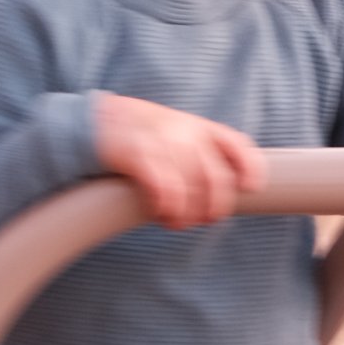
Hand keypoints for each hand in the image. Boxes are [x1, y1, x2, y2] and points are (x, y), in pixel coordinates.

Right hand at [92, 92, 266, 226]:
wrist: (93, 122)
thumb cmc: (139, 138)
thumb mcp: (174, 134)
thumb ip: (199, 154)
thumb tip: (226, 191)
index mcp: (199, 127)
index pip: (237, 145)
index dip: (250, 169)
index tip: (250, 189)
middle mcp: (185, 131)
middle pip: (217, 179)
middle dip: (215, 207)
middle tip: (203, 220)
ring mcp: (162, 140)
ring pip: (192, 190)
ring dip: (187, 215)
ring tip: (175, 222)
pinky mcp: (138, 154)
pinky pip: (164, 188)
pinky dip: (167, 208)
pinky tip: (160, 213)